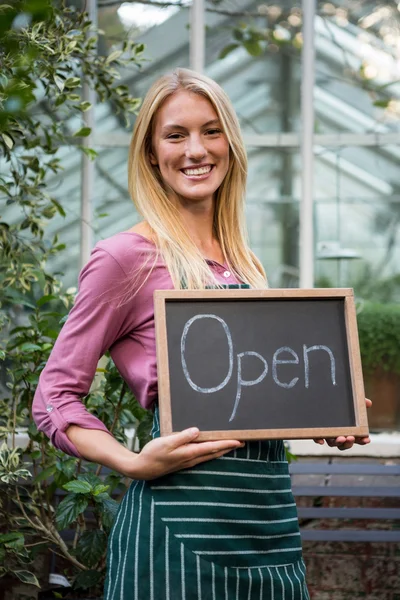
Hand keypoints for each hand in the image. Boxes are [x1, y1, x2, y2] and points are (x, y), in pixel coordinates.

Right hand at [125, 427, 243, 479]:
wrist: (142, 469)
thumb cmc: (153, 453)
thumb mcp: (166, 442)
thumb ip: (182, 436)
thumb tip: (198, 431)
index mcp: (189, 453)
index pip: (212, 447)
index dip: (226, 444)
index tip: (239, 441)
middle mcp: (191, 459)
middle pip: (214, 453)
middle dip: (227, 448)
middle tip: (241, 443)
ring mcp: (188, 462)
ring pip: (209, 456)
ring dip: (220, 450)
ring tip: (230, 445)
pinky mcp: (183, 462)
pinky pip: (202, 457)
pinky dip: (210, 452)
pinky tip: (211, 449)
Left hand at [313, 398, 371, 450]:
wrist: (317, 398)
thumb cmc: (337, 403)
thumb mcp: (349, 402)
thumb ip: (359, 403)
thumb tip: (368, 402)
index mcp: (347, 429)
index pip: (355, 438)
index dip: (361, 440)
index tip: (366, 439)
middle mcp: (336, 434)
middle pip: (344, 444)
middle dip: (348, 443)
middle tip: (351, 438)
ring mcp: (326, 433)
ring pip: (332, 443)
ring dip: (337, 442)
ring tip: (341, 438)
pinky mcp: (314, 429)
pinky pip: (315, 437)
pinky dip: (318, 439)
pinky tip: (321, 441)